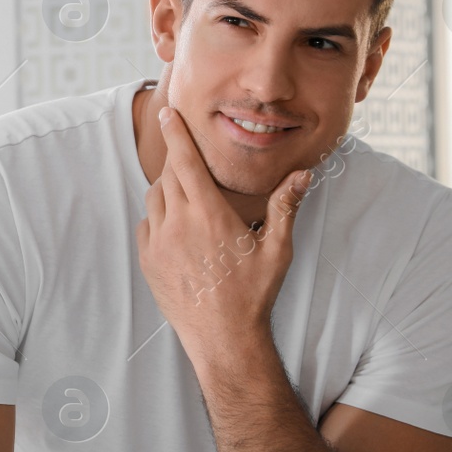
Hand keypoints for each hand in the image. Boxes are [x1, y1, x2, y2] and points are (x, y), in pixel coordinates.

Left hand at [135, 106, 309, 368]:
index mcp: (209, 214)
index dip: (176, 134)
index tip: (168, 113)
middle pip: (169, 175)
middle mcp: (178, 224)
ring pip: (155, 198)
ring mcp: (158, 243)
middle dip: (177, 161)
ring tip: (190, 198)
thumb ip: (286, 206)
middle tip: (189, 157)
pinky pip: (147, 225)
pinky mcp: (148, 261)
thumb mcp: (277, 249)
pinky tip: (178, 229)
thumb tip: (304, 173)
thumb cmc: (253, 294)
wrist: (223, 337)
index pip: (185, 161)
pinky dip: (159, 218)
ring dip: (169, 190)